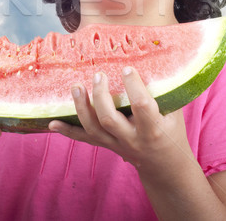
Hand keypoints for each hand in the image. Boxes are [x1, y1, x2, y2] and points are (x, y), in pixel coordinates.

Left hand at [49, 67, 192, 171]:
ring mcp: (115, 144)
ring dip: (81, 107)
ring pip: (93, 128)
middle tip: (98, 74)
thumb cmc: (171, 133)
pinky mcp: (105, 146)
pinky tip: (52, 123)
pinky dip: (66, 131)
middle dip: (100, 96)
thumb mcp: (174, 114)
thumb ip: (163, 92)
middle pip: (109, 119)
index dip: (133, 86)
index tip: (127, 68)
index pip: (141, 106)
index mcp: (153, 130)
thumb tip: (151, 58)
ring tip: (76, 86)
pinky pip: (83, 139)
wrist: (164, 166)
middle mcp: (131, 139)